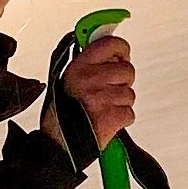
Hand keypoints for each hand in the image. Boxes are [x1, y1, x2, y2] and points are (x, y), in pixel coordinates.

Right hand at [56, 28, 136, 153]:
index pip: (110, 44)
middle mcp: (90, 79)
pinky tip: (107, 120)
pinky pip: (129, 113)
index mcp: (79, 67)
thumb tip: (107, 50)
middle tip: (110, 88)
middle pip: (127, 69)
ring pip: (130, 93)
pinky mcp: (112, 116)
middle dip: (123, 80)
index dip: (121, 49)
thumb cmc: (61, 114)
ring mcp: (102, 98)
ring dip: (121, 102)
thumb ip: (86, 63)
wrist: (57, 144)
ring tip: (103, 108)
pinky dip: (121, 119)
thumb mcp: (65, 80)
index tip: (121, 53)